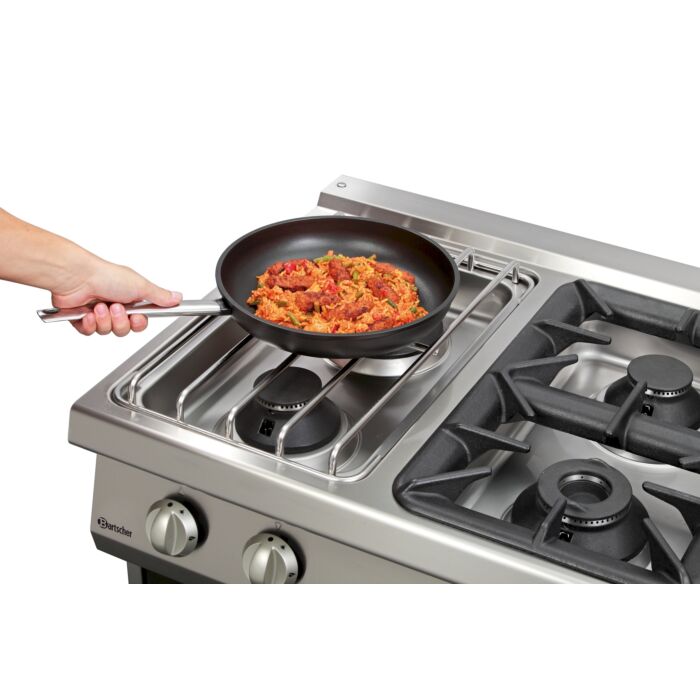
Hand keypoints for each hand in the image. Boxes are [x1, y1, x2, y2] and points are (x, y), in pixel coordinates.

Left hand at [51, 259, 181, 336]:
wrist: (76, 277)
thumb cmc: (105, 275)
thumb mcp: (140, 286)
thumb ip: (160, 296)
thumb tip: (178, 298)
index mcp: (130, 297)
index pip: (140, 321)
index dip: (139, 323)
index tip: (136, 317)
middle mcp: (115, 305)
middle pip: (125, 329)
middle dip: (120, 321)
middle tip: (116, 308)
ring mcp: (98, 312)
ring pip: (107, 331)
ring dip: (104, 320)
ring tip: (99, 306)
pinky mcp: (81, 318)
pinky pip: (90, 332)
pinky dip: (89, 324)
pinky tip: (88, 313)